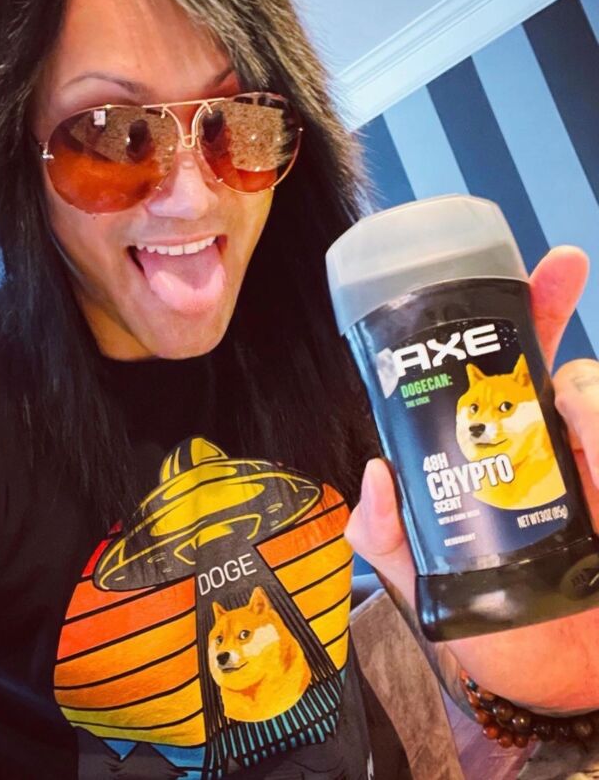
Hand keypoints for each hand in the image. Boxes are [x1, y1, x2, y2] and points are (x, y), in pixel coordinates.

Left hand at [346, 246, 598, 711]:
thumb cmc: (485, 621)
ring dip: (588, 405)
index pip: (489, 372)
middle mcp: (540, 442)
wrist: (552, 678)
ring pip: (595, 394)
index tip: (507, 273)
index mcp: (486, 448)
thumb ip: (384, 534)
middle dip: (554, 305)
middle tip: (563, 269)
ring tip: (580, 449)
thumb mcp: (417, 576)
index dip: (499, 320)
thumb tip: (372, 475)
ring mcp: (588, 462)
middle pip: (550, 358)